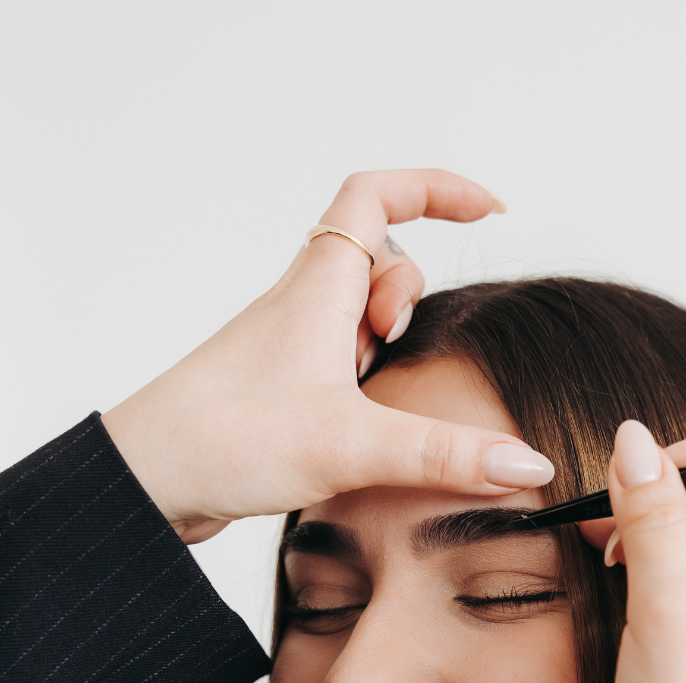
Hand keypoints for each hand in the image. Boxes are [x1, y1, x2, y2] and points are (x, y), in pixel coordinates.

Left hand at [101, 169, 552, 543]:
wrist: (145, 481)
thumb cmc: (227, 441)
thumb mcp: (354, 445)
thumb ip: (447, 456)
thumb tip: (530, 465)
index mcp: (318, 287)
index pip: (379, 194)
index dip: (438, 188)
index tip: (490, 209)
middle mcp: (301, 305)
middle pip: (374, 254)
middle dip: (410, 290)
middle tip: (394, 347)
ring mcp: (288, 345)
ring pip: (357, 310)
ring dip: (385, 338)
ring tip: (372, 392)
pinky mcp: (280, 387)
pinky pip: (339, 355)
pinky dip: (365, 374)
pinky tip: (361, 424)